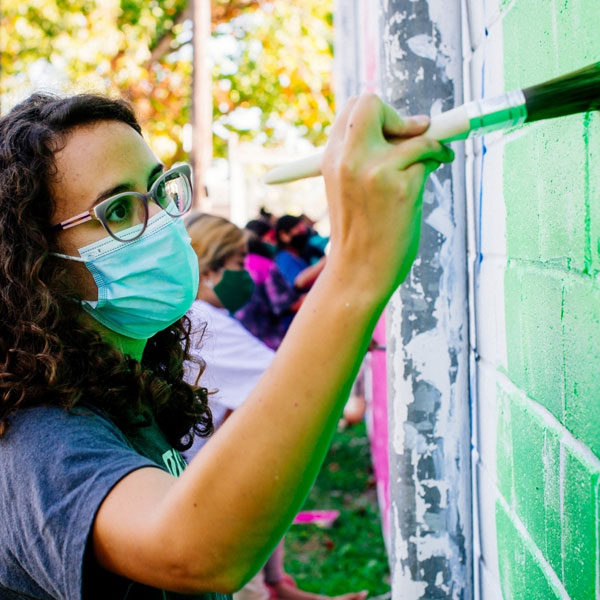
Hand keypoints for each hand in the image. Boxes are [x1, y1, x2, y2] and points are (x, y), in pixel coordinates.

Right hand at [322, 94, 453, 296]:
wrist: (359, 273)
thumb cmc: (359, 234)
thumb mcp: (347, 188)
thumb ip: (362, 157)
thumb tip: (404, 126)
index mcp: (331, 160)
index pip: (353, 109)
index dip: (377, 112)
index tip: (394, 129)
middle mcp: (348, 160)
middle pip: (372, 104)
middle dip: (399, 115)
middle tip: (414, 131)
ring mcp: (375, 171)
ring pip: (413, 132)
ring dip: (430, 143)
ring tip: (435, 157)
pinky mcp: (402, 186)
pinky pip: (429, 155)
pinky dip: (438, 158)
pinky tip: (438, 168)